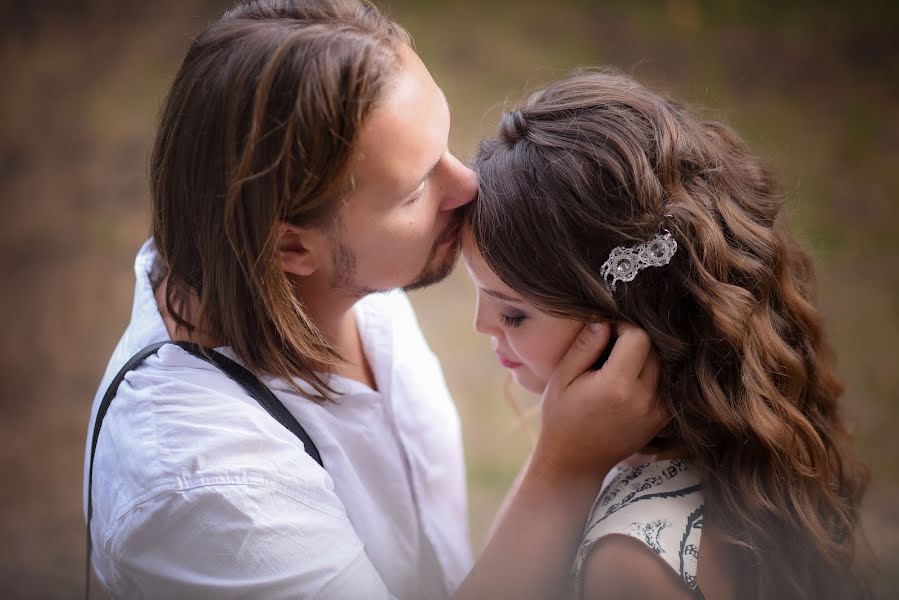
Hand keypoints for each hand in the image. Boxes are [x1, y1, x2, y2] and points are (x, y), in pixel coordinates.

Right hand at [533, 321, 668, 479]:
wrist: (574, 462)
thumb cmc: (561, 417)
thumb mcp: (562, 378)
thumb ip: (584, 347)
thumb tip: (603, 320)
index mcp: (616, 385)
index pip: (639, 336)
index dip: (623, 327)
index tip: (608, 332)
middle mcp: (643, 399)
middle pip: (656, 350)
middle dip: (636, 341)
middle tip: (613, 347)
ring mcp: (656, 412)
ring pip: (666, 367)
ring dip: (648, 358)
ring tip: (623, 363)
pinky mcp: (660, 421)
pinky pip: (668, 387)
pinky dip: (656, 377)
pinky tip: (634, 380)